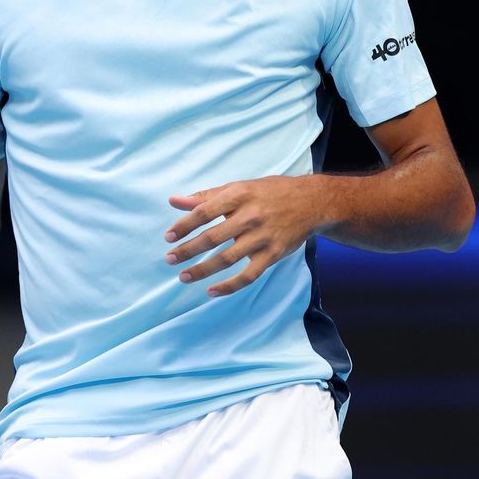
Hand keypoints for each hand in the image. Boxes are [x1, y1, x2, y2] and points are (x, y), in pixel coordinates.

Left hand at [164, 175, 319, 296]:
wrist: (311, 202)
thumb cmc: (268, 193)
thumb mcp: (238, 187)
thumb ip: (205, 196)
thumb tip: (174, 201)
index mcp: (238, 195)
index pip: (204, 212)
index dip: (184, 225)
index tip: (168, 237)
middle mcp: (250, 216)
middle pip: (213, 237)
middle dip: (188, 250)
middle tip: (170, 259)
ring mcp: (263, 237)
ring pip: (227, 258)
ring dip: (203, 270)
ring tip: (184, 276)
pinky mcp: (273, 254)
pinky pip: (249, 275)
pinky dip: (230, 285)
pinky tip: (212, 291)